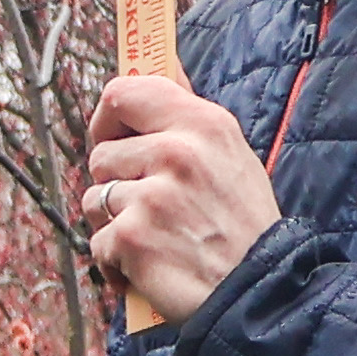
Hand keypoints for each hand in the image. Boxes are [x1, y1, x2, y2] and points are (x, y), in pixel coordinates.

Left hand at [82, 74, 276, 320]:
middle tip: (154, 209)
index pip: (122, 92)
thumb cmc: (244, 227)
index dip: (108, 118)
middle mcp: (176, 153)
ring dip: (114, 225)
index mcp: (203, 124)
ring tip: (155, 240)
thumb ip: (190, 113)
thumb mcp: (232, 155)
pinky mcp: (132, 237)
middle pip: (102, 155)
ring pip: (94, 199)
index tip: (115, 138)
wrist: (261, 295)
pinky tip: (150, 269)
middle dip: (117, 185)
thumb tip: (164, 60)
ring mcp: (152, 196)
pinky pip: (98, 242)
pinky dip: (117, 263)